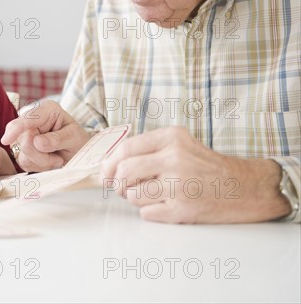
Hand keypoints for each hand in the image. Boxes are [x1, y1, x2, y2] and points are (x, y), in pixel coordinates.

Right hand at [1, 100, 89, 171]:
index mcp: (47, 110)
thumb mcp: (75, 137)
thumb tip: (37, 142)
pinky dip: (39, 166)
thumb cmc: (78, 140)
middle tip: (58, 159)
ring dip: (41, 162)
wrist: (78, 152)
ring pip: (23, 154)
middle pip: (24, 139)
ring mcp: (25, 135)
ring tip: (56, 159)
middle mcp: (33, 120)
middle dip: (41, 155)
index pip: (28, 118)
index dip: (16, 128)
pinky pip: (24, 162)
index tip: (7, 139)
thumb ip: (58, 139)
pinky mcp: (22, 149)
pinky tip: (49, 162)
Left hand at [102, 126, 289, 222]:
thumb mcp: (179, 143)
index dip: (109, 164)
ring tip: (151, 195)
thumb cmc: (204, 165)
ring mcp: (180, 185)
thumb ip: (147, 148)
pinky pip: (147, 213)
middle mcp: (176, 159)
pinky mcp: (184, 210)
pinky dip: (150, 212)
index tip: (107, 173)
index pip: (125, 149)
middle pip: (124, 172)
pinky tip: (165, 205)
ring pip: (133, 195)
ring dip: (135, 198)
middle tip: (120, 188)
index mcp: (172, 138)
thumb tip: (109, 162)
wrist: (244, 187)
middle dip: (116, 183)